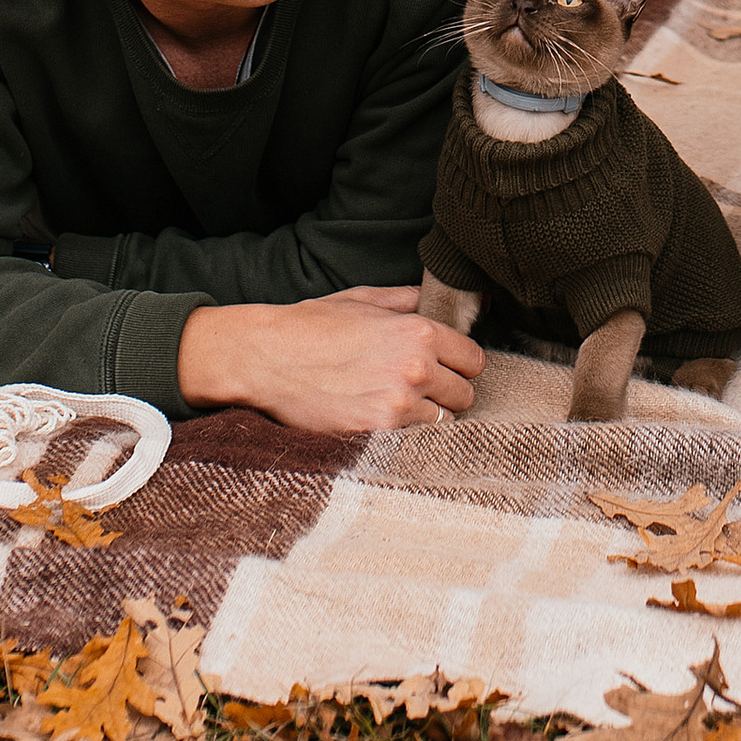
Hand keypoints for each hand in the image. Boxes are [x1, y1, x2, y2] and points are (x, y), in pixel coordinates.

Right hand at [177, 284, 483, 430]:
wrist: (266, 359)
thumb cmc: (313, 325)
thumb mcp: (366, 300)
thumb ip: (412, 301)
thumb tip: (446, 298)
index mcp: (419, 332)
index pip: (474, 359)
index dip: (460, 363)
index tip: (445, 366)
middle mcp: (416, 369)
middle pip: (465, 394)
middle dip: (447, 391)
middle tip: (420, 387)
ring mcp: (398, 405)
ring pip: (443, 421)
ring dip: (427, 416)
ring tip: (397, 404)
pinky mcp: (376, 434)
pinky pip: (414, 442)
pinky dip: (405, 435)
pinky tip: (383, 420)